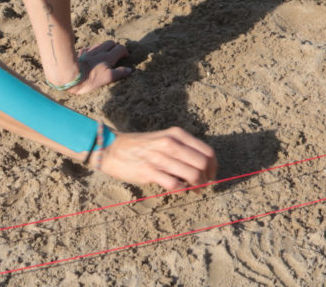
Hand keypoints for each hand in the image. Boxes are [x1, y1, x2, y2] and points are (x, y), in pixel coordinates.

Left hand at [68, 40, 132, 94]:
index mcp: (108, 57)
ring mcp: (89, 51)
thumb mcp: (107, 78)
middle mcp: (99, 51)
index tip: (126, 57)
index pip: (120, 48)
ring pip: (100, 44)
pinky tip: (90, 56)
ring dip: (104, 47)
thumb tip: (129, 70)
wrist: (70, 76)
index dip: (125, 52)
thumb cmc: (90, 78)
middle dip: (115, 47)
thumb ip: (119, 73)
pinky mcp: (80, 53)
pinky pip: (88, 48)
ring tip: (103, 55)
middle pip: (110, 43)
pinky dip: (92, 50)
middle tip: (115, 55)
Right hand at [93, 127, 216, 190]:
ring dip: (197, 186)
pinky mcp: (149, 171)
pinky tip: (179, 190)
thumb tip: (203, 166)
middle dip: (207, 178)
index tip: (211, 175)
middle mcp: (170, 143)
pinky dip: (181, 190)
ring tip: (194, 190)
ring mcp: (160, 157)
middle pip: (203, 164)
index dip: (214, 167)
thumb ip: (182, 149)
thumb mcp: (164, 138)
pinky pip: (175, 185)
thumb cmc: (141, 146)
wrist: (112, 149)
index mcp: (177, 134)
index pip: (207, 151)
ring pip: (192, 175)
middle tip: (203, 185)